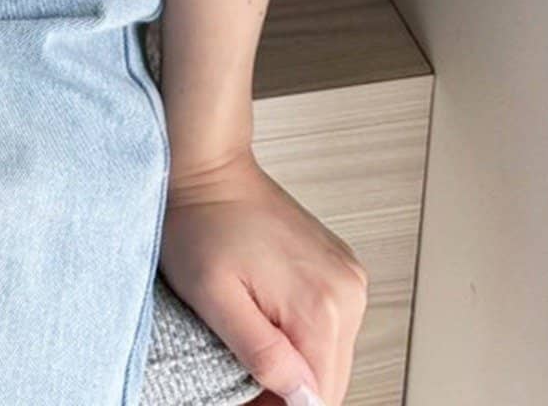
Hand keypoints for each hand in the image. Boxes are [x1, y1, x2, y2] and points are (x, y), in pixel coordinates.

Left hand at [159, 146, 368, 405]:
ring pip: (330, 355)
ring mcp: (347, 276)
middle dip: (288, 390)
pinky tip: (267, 320)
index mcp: (323, 305)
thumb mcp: (215, 297)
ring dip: (295, 364)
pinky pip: (329, 324)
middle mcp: (348, 291)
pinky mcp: (337, 267)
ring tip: (249, 342)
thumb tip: (302, 399)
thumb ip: (263, 354)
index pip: (322, 397)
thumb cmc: (199, 221)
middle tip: (240, 375)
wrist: (207, 164)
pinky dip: (301, 335)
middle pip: (331, 379)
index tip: (246, 398)